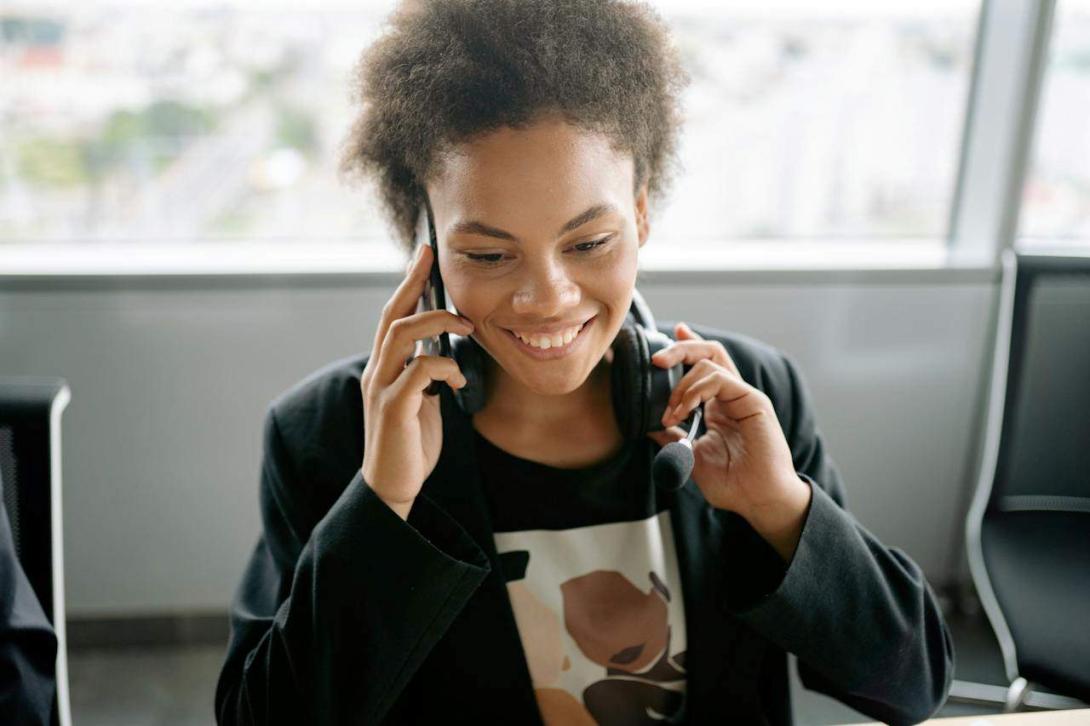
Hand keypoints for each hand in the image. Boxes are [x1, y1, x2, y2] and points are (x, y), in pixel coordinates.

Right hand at [360, 244, 473, 519]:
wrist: (392, 486)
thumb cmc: (410, 442)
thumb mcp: (420, 399)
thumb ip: (425, 373)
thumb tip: (445, 349)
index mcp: (384, 367)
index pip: (393, 315)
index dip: (408, 284)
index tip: (424, 256)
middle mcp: (377, 371)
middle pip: (392, 315)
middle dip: (413, 283)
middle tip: (433, 259)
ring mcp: (382, 389)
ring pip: (400, 336)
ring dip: (435, 322)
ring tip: (464, 325)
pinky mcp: (393, 409)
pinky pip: (418, 372)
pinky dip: (443, 367)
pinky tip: (457, 378)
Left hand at [647, 323, 809, 535]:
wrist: (759, 501)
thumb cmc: (733, 484)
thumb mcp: (691, 457)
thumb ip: (671, 438)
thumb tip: (646, 425)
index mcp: (719, 405)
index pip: (703, 365)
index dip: (686, 347)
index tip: (668, 336)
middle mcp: (732, 395)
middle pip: (707, 352)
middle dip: (678, 349)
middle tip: (655, 361)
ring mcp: (743, 396)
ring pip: (710, 360)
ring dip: (681, 384)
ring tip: (671, 413)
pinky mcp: (753, 402)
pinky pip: (720, 379)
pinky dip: (695, 390)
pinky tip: (683, 411)